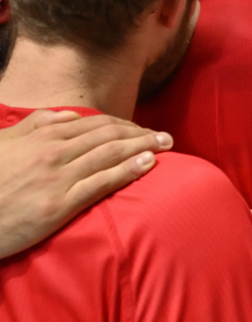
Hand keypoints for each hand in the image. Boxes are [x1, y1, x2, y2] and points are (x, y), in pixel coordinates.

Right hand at [0, 110, 172, 259]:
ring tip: (166, 145)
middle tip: (166, 136)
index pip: (96, 125)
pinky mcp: (60, 205)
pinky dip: (129, 170)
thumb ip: (35, 125)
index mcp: (42, 136)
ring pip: (111, 154)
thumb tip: (68, 116)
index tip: (144, 128)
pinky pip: (102, 182)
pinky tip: (148, 164)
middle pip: (109, 136)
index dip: (125, 125)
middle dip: (142, 134)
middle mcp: (54, 152)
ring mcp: (58, 178)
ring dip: (144, 147)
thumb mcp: (4, 143)